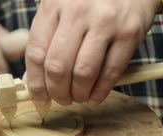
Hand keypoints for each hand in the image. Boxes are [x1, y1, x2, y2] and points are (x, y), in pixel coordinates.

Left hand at [26, 0, 158, 105]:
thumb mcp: (64, 7)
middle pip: (58, 67)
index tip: (39, 98)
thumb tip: (34, 80)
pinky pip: (111, 72)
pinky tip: (95, 97)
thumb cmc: (92, 0)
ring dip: (79, 94)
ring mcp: (105, 22)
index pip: (36, 53)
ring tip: (79, 98)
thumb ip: (49, 37)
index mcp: (54, 4)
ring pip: (83, 73)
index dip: (35, 83)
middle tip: (61, 100)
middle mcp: (78, 12)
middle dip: (57, 93)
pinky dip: (100, 92)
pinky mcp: (128, 33)